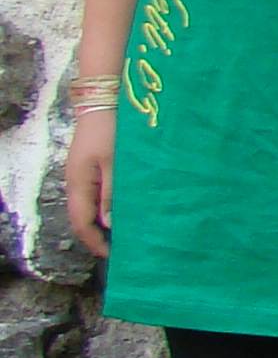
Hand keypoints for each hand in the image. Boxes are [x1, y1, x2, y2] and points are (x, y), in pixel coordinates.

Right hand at [60, 105, 113, 258]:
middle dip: (97, 235)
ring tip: (122, 234)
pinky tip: (120, 210)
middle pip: (81, 217)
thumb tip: (108, 223)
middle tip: (119, 248)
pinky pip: (93, 195)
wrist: (103, 102)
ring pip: (87, 207)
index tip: (112, 255)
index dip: (94, 241)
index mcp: (79, 184)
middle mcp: (75, 182)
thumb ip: (112, 193)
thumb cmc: (111, 131)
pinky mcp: (89, 168)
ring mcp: (81, 175)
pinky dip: (104, 207)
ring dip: (101, 222)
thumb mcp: (114, 164)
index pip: (81, 222)